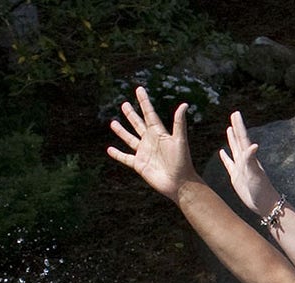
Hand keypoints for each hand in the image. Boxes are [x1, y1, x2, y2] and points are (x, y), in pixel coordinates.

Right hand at [106, 87, 199, 201]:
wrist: (179, 182)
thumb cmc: (182, 161)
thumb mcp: (180, 140)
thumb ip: (179, 123)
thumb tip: (184, 104)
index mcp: (159, 133)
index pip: (149, 114)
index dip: (144, 101)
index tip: (139, 89)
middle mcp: (150, 141)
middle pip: (138, 124)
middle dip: (131, 114)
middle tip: (124, 104)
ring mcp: (144, 152)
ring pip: (130, 139)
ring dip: (122, 131)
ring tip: (113, 123)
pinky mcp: (139, 164)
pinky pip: (125, 158)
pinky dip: (117, 154)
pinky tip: (109, 149)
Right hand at [218, 111, 280, 216]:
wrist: (264, 204)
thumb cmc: (261, 189)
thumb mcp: (255, 173)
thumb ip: (251, 159)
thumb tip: (253, 145)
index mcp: (249, 158)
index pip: (243, 138)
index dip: (239, 125)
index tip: (236, 113)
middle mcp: (245, 160)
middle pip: (239, 140)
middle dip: (236, 127)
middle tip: (234, 114)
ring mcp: (240, 168)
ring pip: (234, 150)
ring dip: (231, 139)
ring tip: (229, 129)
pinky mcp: (236, 177)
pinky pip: (229, 164)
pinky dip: (225, 157)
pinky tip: (222, 152)